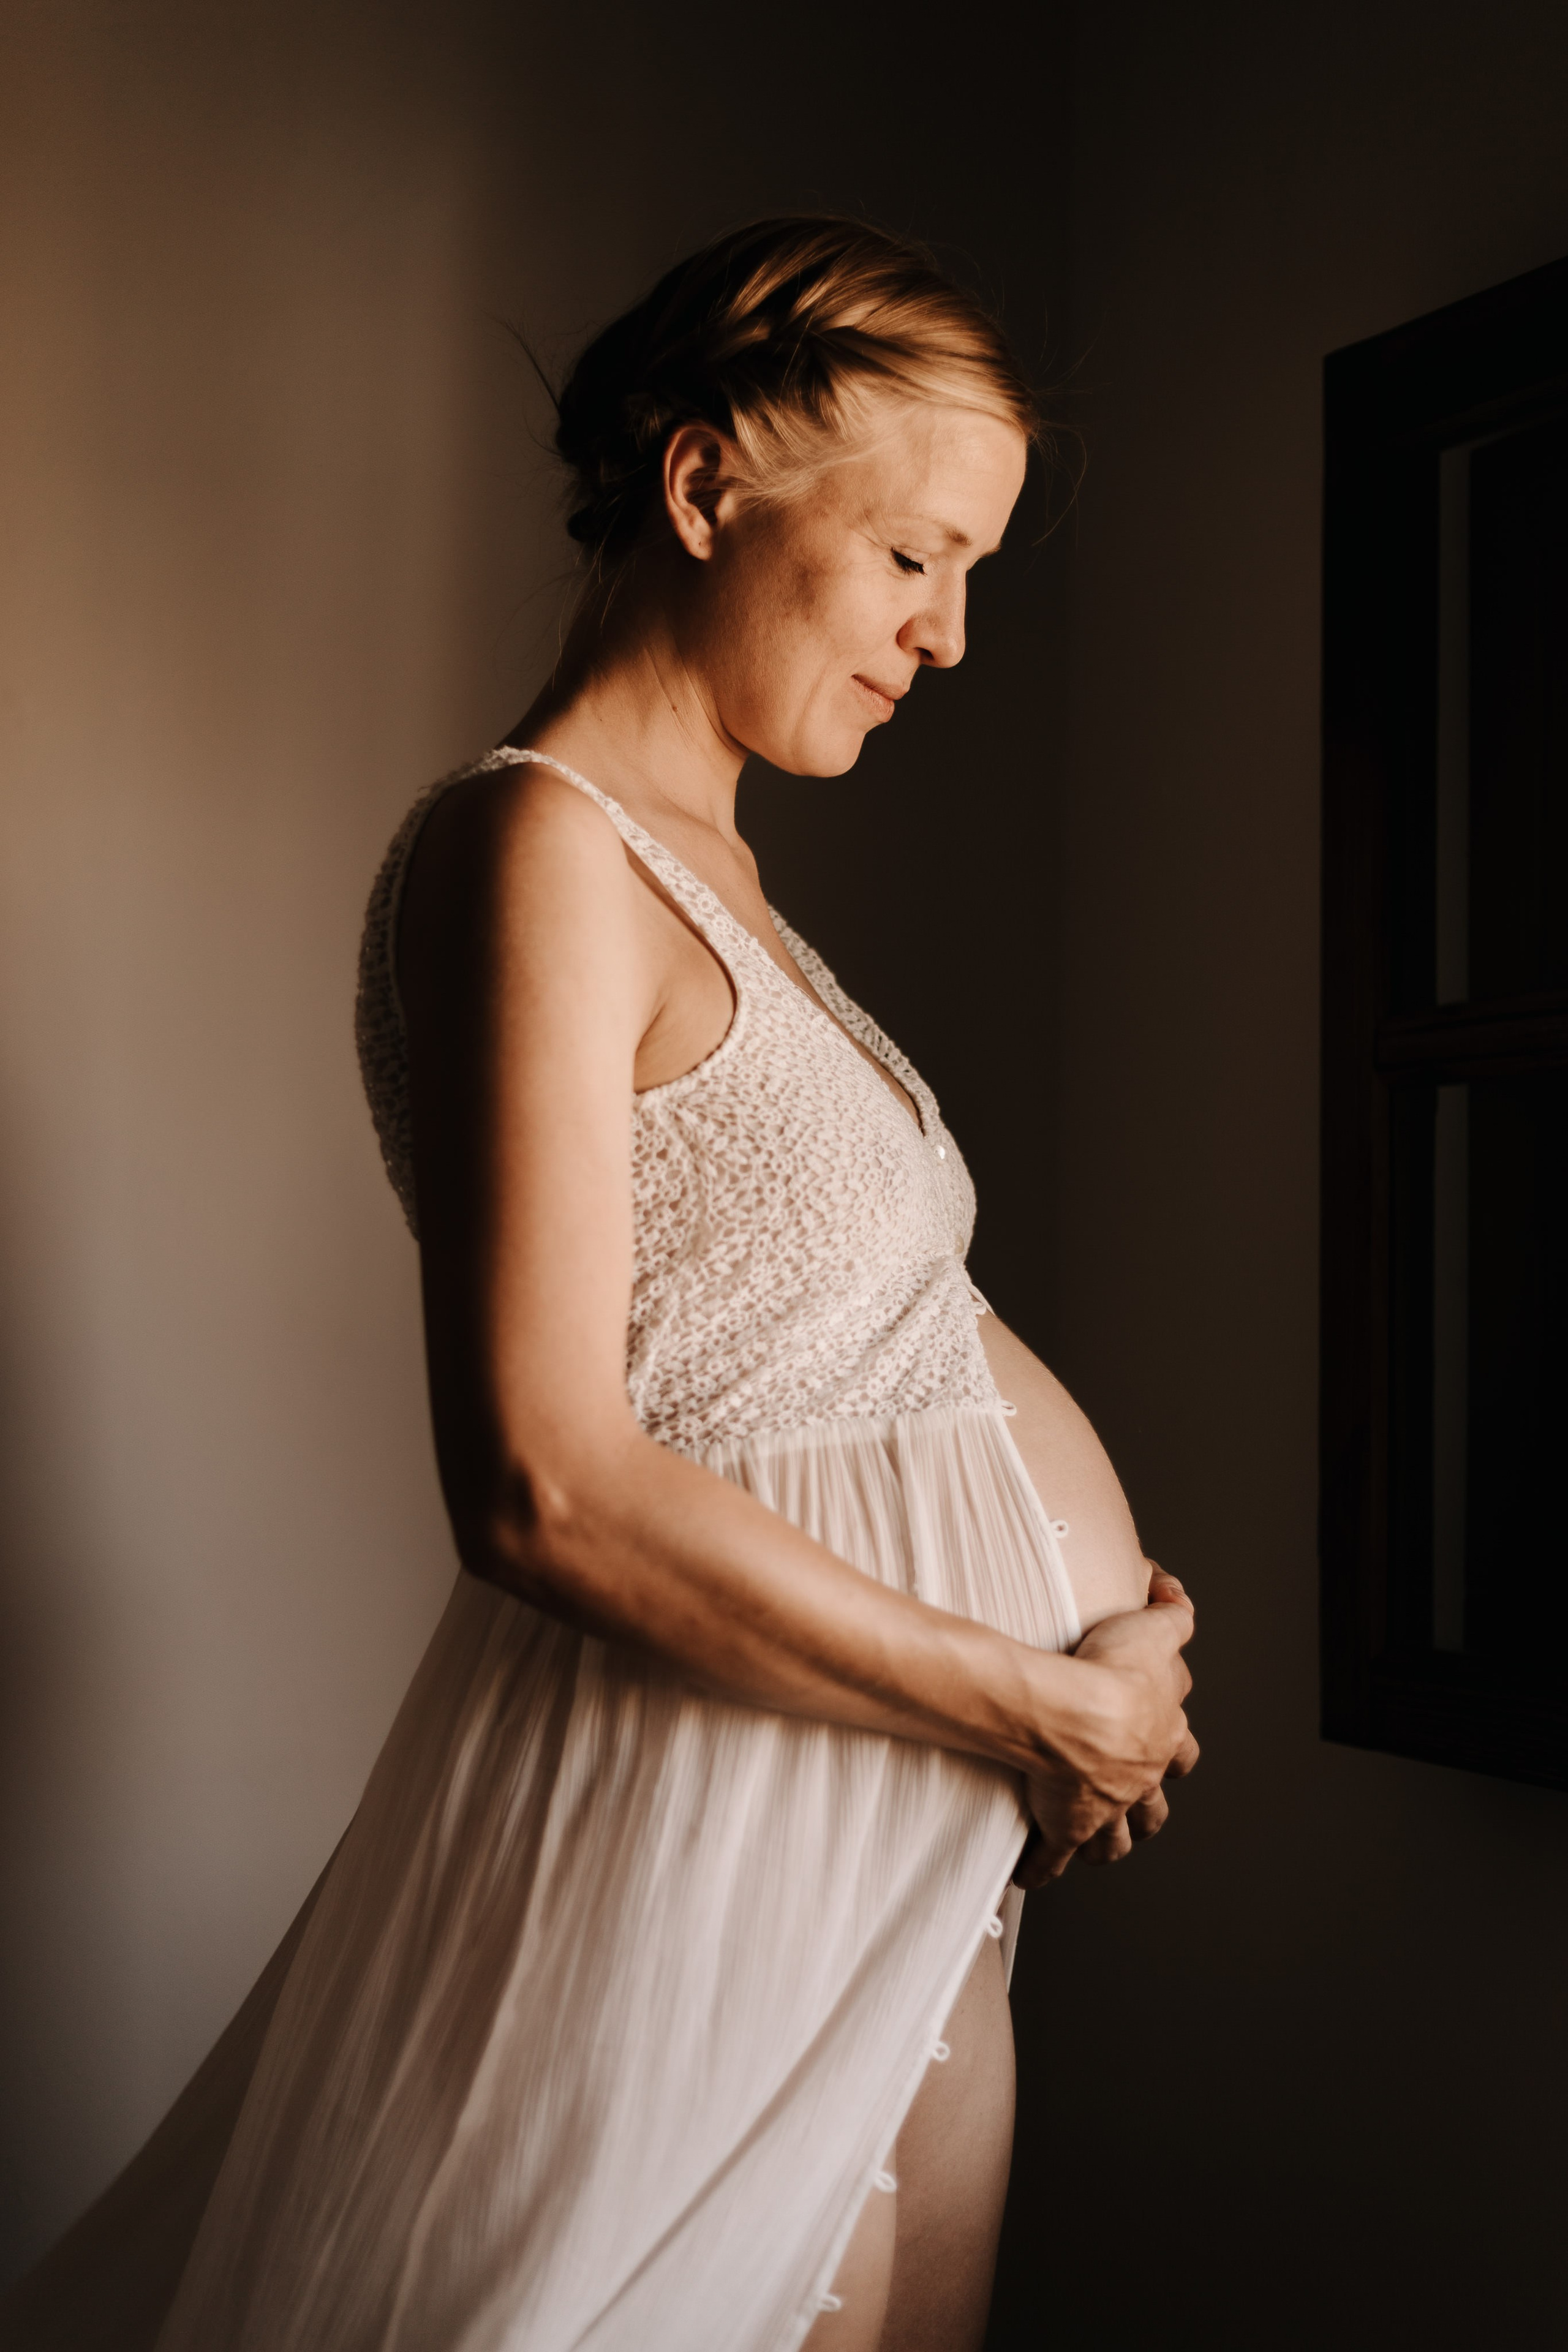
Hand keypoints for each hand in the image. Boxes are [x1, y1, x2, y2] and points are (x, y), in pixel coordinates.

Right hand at [1013, 1565, 1197, 1887]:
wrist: (1070, 1710)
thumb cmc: (1111, 1670)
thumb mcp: (1154, 1630)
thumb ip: (1172, 1612)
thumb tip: (1176, 1596)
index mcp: (1161, 1737)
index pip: (1183, 1753)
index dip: (1177, 1754)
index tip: (1169, 1751)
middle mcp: (1138, 1779)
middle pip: (1154, 1810)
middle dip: (1147, 1812)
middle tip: (1136, 1809)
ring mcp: (1103, 1807)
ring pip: (1113, 1841)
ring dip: (1105, 1845)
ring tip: (1093, 1845)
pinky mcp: (1065, 1825)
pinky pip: (1051, 1858)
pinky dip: (1040, 1868)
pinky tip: (1029, 1873)